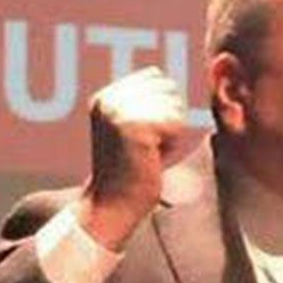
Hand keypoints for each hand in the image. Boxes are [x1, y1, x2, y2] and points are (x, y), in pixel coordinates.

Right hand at [76, 67, 187, 249]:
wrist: (113, 205)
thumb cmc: (131, 171)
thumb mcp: (134, 130)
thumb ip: (146, 103)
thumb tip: (169, 79)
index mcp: (105, 97)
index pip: (155, 77)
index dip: (162, 107)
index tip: (143, 137)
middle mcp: (109, 99)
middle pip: (168, 89)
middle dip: (168, 120)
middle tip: (146, 148)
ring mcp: (120, 111)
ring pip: (174, 107)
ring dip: (171, 134)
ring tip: (148, 154)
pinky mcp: (136, 126)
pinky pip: (177, 124)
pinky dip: (172, 145)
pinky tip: (152, 159)